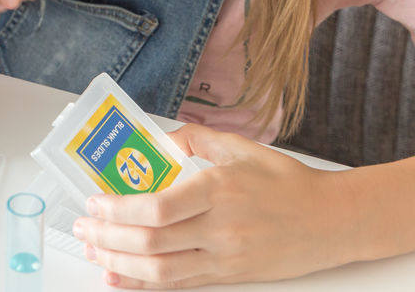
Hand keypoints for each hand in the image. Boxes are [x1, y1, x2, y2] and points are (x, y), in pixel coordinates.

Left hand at [72, 124, 346, 287]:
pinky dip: (145, 285)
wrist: (333, 221)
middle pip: (152, 241)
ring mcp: (225, 257)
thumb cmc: (287, 181)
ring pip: (161, 271)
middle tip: (82, 229)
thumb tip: (158, 141)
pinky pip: (180, 285)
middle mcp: (220, 228)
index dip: (119, 210)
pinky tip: (121, 279)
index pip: (158, 207)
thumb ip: (196, 138)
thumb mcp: (241, 147)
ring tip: (93, 254)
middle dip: (108, 237)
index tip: (95, 203)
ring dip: (120, 264)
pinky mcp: (229, 276)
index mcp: (219, 189)